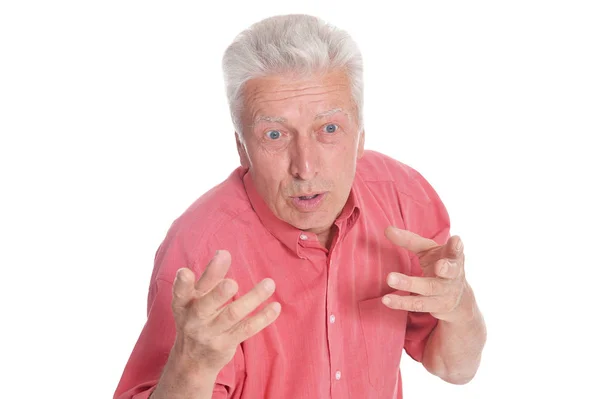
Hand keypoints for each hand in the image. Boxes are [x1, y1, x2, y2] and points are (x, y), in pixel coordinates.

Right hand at [171, 250, 280, 374]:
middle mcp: (194, 319)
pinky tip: (275, 306)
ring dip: (252, 298)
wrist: (191, 361)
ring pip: (233, 314)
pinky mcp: (225, 344)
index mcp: (183, 303)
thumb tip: (223, 253)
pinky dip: (262, 318)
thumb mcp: (193, 300)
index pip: (180, 291)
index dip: (182, 283)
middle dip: (218, 294)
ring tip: (269, 283)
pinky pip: (246, 329)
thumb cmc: (196, 318)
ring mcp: (210, 333)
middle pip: (206, 305)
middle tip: (232, 283)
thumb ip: (208, 278)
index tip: (185, 272)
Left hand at [382, 226, 472, 322]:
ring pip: (429, 288)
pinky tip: (386, 299)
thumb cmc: (439, 264)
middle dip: (446, 268)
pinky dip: (401, 302)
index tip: (456, 240)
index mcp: (453, 257)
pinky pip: (417, 305)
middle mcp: (453, 275)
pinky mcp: (437, 307)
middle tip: (440, 266)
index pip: (456, 251)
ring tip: (390, 278)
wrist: (458, 299)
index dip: (457, 247)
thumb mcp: (428, 250)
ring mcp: (446, 292)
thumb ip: (410, 240)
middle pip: (449, 272)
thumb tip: (387, 230)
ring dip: (409, 283)